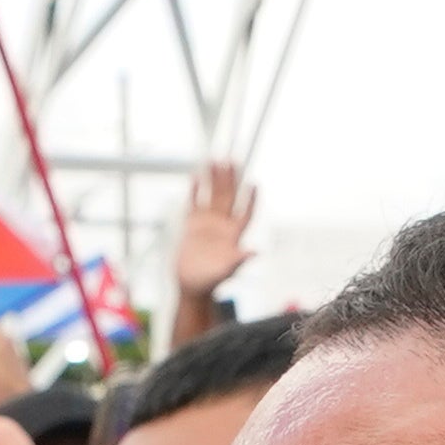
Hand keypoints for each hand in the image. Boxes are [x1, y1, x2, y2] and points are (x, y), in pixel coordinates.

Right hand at [172, 159, 254, 318]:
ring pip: (213, 195)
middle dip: (230, 179)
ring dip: (214, 179)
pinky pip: (195, 202)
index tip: (253, 184)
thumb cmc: (210, 281)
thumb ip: (238, 261)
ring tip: (215, 160)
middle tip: (231, 160)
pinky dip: (196, 190)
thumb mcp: (225, 272)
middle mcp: (223, 225)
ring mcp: (208, 222)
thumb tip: (254, 253)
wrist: (191, 285)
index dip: (250, 199)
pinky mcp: (192, 224)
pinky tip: (197, 176)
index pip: (245, 212)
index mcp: (233, 235)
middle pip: (229, 197)